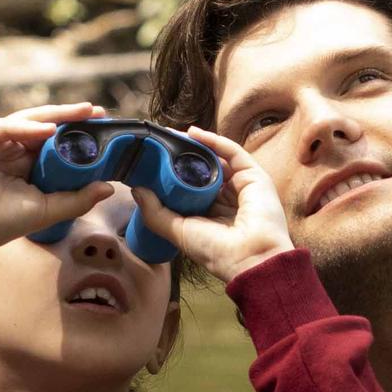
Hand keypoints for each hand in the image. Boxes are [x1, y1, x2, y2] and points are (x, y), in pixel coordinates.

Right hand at [0, 104, 104, 265]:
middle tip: (99, 112)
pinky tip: (51, 129)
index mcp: (24, 162)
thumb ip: (77, 198)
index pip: (54, 142)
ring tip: (84, 113)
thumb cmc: (0, 222)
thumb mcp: (47, 209)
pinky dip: (29, 128)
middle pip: (45, 126)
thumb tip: (109, 188)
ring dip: (58, 116)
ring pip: (30, 121)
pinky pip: (8, 127)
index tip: (105, 129)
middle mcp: (10, 147)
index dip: (78, 134)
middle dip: (73, 118)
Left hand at [132, 127, 293, 282]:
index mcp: (211, 214)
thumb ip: (155, 213)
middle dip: (183, 157)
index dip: (173, 174)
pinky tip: (193, 134)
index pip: (190, 188)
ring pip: (217, 158)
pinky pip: (232, 152)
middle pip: (204, 170)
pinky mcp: (254, 176)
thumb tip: (137, 190)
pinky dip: (213, 141)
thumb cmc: (216, 251)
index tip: (153, 162)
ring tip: (172, 136)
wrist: (251, 258)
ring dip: (196, 146)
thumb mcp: (178, 231)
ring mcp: (241, 186)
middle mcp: (227, 199)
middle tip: (161, 144)